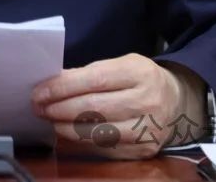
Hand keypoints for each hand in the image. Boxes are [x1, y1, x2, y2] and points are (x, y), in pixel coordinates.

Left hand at [30, 54, 204, 159]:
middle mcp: (147, 101)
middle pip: (94, 108)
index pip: (94, 79)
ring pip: (98, 132)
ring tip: (51, 120)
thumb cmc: (139, 79)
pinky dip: (84, 141)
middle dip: (60, 108)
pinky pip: (107, 148)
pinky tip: (70, 133)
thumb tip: (53, 84)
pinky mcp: (145, 150)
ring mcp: (148, 129)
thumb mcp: (121, 65)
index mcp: (139, 72)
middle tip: (39, 108)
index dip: (63, 87)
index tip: (40, 92)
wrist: (176, 102)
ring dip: (67, 128)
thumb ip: (90, 73)